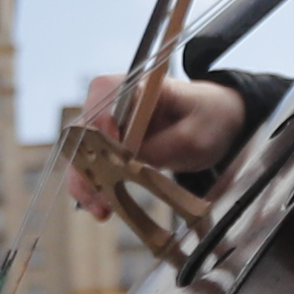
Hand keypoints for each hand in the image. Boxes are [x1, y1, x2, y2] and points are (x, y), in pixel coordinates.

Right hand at [67, 69, 245, 222]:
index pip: (105, 94)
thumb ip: (166, 145)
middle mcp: (114, 99)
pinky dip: (94, 185)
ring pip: (81, 150)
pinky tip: (102, 206)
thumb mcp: (197, 133)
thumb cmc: (207, 117)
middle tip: (99, 196)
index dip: (102, 123)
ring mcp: (108, 122)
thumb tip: (131, 163)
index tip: (113, 152)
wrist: (213, 120)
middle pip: (84, 126)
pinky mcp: (109, 143)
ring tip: (100, 209)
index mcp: (138, 84)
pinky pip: (91, 163)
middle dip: (86, 163)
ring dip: (86, 180)